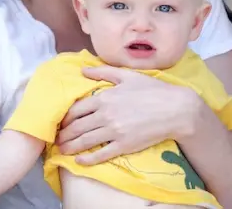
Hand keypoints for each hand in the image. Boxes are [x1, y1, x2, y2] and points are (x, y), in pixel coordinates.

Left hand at [55, 65, 198, 165]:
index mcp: (105, 98)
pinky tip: (79, 161)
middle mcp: (106, 115)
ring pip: (85, 141)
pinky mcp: (124, 145)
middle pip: (77, 127)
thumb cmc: (153, 90)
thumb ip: (103, 72)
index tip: (59, 122)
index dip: (64, 118)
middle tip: (55, 140)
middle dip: (63, 134)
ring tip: (61, 151)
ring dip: (70, 147)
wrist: (175, 109)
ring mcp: (115, 131)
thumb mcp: (128, 76)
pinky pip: (101, 154)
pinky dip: (87, 159)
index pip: (76, 110)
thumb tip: (82, 70)